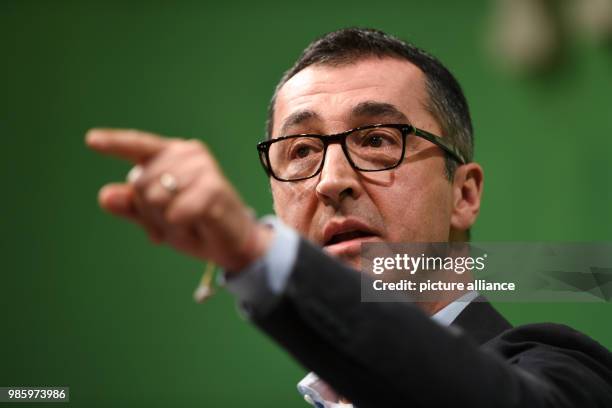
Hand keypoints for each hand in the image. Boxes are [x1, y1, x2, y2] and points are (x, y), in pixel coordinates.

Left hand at [85, 128, 273, 272]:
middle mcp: (189, 154)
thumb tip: (105, 196)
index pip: (139, 145)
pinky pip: (176, 212)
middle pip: (141, 184)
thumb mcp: (157, 218)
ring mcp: (204, 169)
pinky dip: (180, 225)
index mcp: (173, 154)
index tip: (91, 140)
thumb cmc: (194, 225)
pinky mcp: (215, 190)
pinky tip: (196, 224)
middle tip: (173, 221)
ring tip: (187, 222)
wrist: (234, 244)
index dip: (115, 143)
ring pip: (156, 199)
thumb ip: (132, 206)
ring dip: (166, 220)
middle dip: (149, 212)